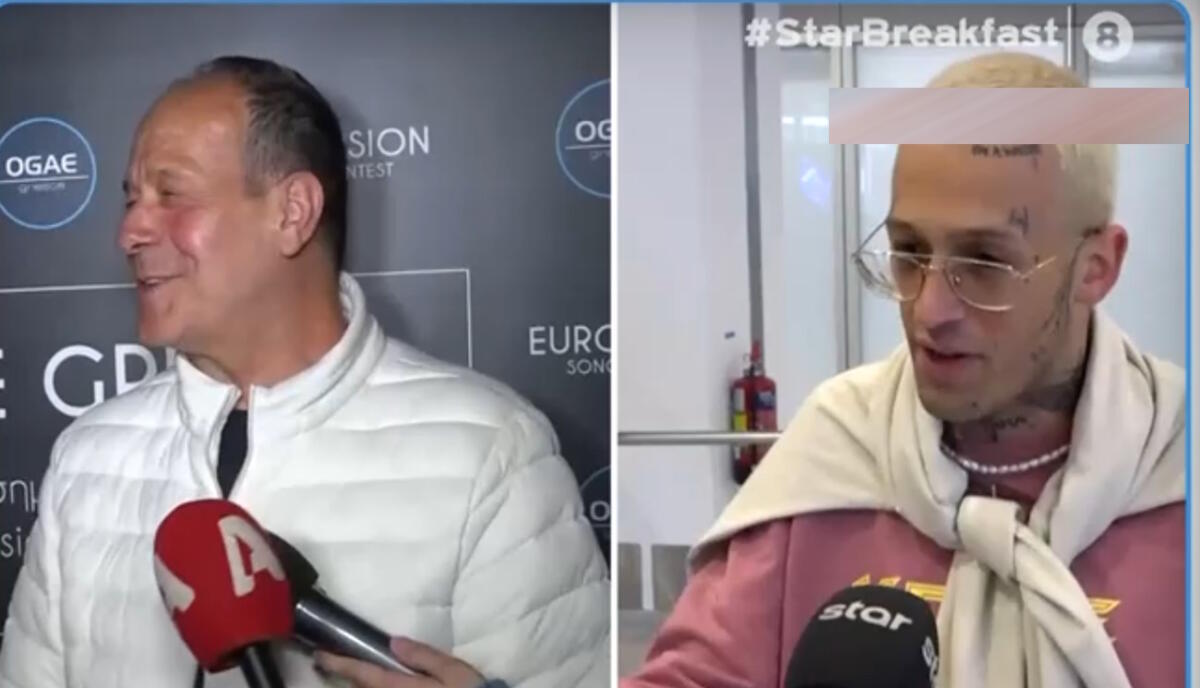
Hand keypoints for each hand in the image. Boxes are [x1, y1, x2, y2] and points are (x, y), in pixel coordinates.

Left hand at [315, 637, 485, 687]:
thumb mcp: (453, 671)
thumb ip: (424, 656)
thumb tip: (394, 643)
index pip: (365, 675)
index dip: (340, 665)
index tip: (319, 654)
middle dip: (348, 677)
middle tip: (333, 661)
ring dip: (361, 685)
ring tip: (355, 673)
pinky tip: (378, 683)